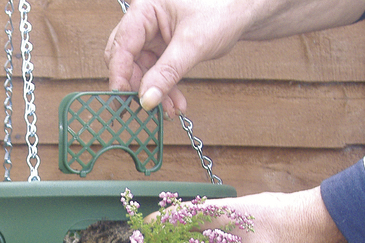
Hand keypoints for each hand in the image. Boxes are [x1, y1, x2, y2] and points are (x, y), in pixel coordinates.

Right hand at [105, 0, 251, 113]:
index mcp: (145, 9)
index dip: (119, 74)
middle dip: (137, 85)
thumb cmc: (222, 11)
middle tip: (146, 106)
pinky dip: (165, 90)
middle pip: (126, 59)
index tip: (122, 98)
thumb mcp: (193, 44)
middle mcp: (144, 22)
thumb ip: (167, 73)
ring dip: (154, 93)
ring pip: (142, 71)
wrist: (244, 11)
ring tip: (169, 110)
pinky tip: (175, 103)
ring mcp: (153, 37)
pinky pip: (156, 74)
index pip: (121, 44)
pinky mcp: (163, 49)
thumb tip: (146, 100)